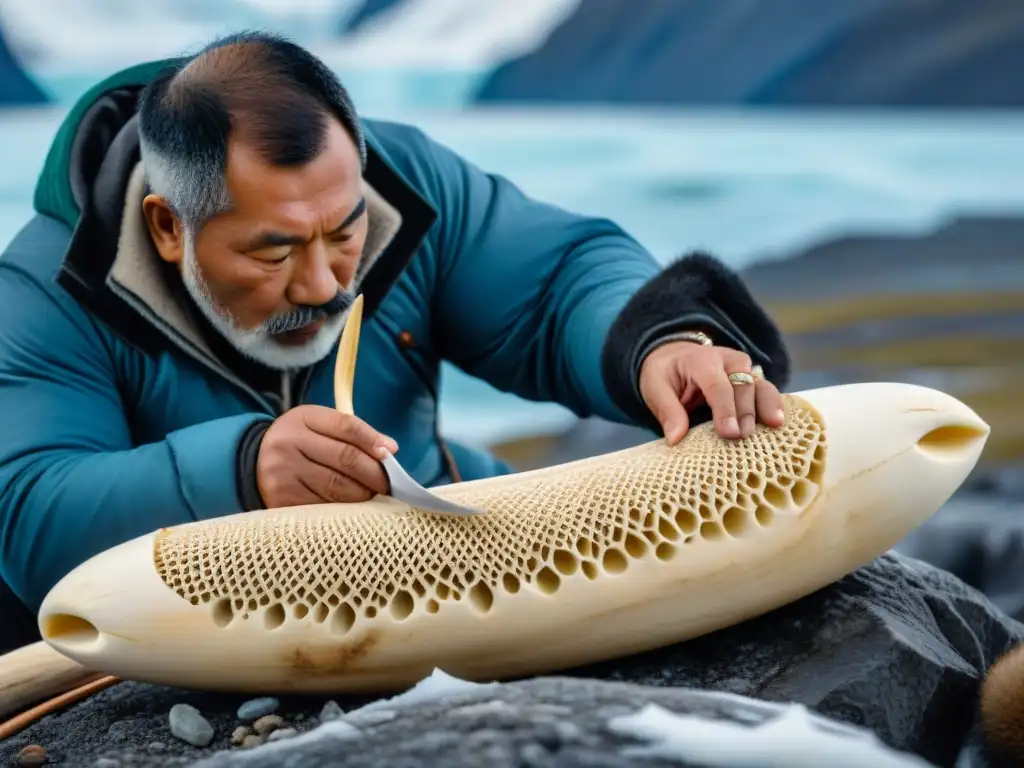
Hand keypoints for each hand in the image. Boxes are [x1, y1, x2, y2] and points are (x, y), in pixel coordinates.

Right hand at [256, 404, 398, 506]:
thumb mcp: (320, 426)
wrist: (254, 463)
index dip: (373, 441)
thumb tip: (390, 450)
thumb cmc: (300, 443)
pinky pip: (323, 507)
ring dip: (363, 493)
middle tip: (390, 483)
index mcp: (303, 418)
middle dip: (375, 473)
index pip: (346, 427)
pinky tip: (351, 507)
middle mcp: (289, 443)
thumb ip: (354, 434)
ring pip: (338, 487)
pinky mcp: (282, 501)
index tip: (391, 454)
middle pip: (346, 458)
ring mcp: (283, 474)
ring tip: (371, 493)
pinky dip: (344, 508)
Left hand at [639, 340, 784, 443]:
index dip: (725, 409)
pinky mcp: (752, 379)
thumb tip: (676, 439)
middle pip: (742, 385)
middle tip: (743, 437)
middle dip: (745, 412)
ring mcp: (744, 368)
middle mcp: (727, 360)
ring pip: (761, 385)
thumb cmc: (665, 374)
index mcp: (701, 360)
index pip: (717, 384)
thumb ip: (667, 411)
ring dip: (767, 406)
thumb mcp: (655, 387)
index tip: (729, 433)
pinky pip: (767, 391)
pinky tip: (779, 422)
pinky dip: (774, 406)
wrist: (675, 357)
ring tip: (774, 425)